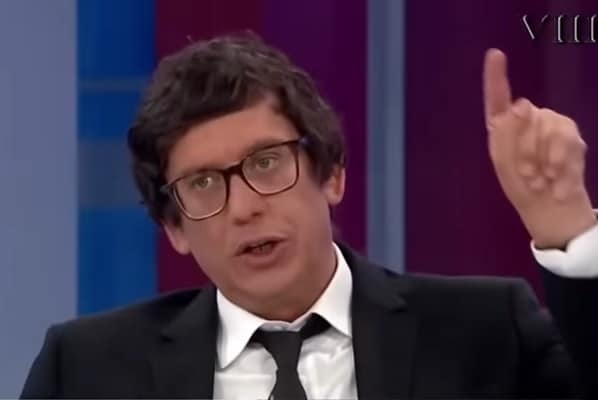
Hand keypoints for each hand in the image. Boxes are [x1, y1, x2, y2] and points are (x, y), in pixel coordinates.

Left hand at [483, 48, 595, 248]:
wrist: (550, 209)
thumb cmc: (521, 187)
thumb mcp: (505, 164)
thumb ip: (508, 134)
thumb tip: (521, 103)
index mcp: (503, 127)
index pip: (498, 98)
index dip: (496, 76)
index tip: (495, 54)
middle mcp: (528, 120)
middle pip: (526, 119)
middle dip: (526, 151)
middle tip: (528, 175)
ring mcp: (552, 125)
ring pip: (549, 128)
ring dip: (545, 160)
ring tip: (542, 180)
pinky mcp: (573, 137)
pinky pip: (569, 142)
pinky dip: (562, 167)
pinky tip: (557, 183)